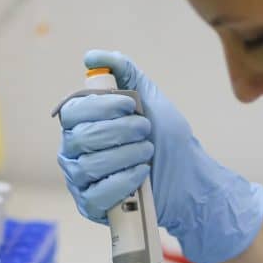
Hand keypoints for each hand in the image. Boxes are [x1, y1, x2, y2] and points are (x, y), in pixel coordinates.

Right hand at [56, 49, 262, 262]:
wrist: (189, 179)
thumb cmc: (166, 139)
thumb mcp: (149, 98)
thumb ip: (124, 72)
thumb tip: (91, 57)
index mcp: (82, 123)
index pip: (72, 110)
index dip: (101, 107)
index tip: (131, 106)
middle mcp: (74, 150)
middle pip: (80, 137)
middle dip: (119, 132)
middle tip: (145, 130)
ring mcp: (80, 180)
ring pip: (88, 165)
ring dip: (125, 155)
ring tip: (147, 152)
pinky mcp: (91, 205)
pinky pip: (98, 193)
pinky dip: (124, 181)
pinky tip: (142, 173)